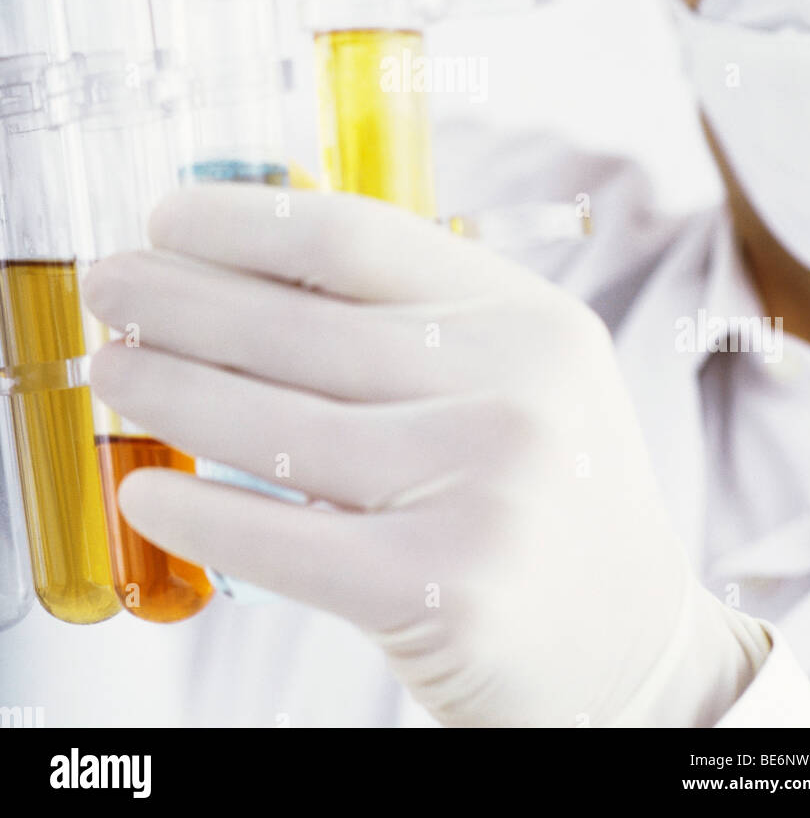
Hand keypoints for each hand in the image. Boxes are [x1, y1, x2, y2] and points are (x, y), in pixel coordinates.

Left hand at [85, 184, 769, 727]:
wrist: (634, 655)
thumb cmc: (546, 504)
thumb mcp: (517, 380)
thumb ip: (416, 324)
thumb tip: (246, 272)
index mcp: (529, 319)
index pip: (358, 242)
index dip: (244, 221)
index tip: (166, 219)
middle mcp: (515, 390)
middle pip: (302, 326)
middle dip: (180, 299)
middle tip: (109, 285)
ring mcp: (484, 489)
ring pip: (279, 427)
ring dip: (171, 392)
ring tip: (112, 369)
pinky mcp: (444, 591)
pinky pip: (287, 539)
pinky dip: (203, 513)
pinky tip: (149, 491)